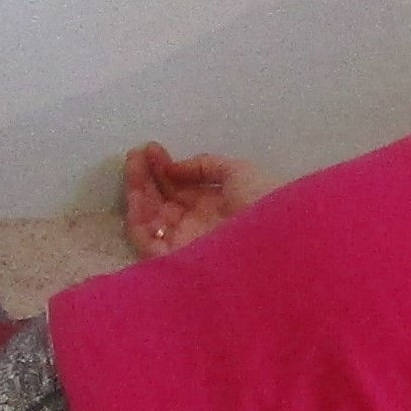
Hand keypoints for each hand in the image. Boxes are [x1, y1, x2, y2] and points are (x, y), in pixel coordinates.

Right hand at [120, 143, 261, 257]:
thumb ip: (204, 166)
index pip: (180, 191)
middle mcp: (195, 228)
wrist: (277, 238)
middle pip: (161, 203)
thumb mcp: (238, 173)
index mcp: (213, 210)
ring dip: (137, 190)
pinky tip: (136, 189)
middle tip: (138, 153)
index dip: (164, 169)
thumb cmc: (264, 202)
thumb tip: (172, 168)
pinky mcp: (174, 261)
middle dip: (147, 176)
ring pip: (149, 220)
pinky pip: (145, 241)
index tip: (153, 148)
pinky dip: (136, 215)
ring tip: (133, 162)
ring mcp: (183, 245)